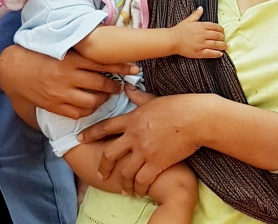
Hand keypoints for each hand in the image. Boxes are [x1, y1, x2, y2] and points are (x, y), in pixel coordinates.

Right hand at [0, 45, 136, 119]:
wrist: (16, 70)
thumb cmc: (41, 56)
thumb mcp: (62, 49)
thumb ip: (81, 51)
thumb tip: (105, 47)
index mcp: (71, 59)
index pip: (102, 63)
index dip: (121, 67)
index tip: (134, 69)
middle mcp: (67, 76)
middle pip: (100, 84)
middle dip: (114, 86)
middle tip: (120, 86)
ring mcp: (60, 93)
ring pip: (91, 102)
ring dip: (103, 100)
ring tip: (107, 97)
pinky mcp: (54, 106)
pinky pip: (77, 113)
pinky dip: (87, 111)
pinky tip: (91, 106)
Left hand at [79, 87, 205, 196]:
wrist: (196, 118)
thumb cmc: (179, 106)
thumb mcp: (154, 99)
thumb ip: (138, 97)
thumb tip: (127, 86)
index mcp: (133, 119)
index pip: (105, 127)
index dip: (90, 133)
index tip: (80, 139)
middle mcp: (134, 136)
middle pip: (109, 155)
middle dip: (103, 167)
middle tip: (101, 174)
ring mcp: (144, 151)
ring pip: (125, 172)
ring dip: (123, 183)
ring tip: (125, 188)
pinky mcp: (156, 163)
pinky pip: (141, 180)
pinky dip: (139, 188)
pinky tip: (140, 191)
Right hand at [171, 7, 226, 58]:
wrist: (172, 40)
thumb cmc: (179, 30)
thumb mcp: (188, 20)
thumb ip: (196, 14)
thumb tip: (201, 8)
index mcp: (201, 26)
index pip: (216, 27)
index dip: (221, 30)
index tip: (222, 32)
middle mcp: (203, 35)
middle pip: (218, 36)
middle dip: (223, 38)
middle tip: (224, 39)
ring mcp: (201, 44)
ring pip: (216, 44)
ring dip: (223, 45)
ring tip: (226, 46)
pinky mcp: (199, 52)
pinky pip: (210, 53)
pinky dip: (217, 53)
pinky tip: (220, 54)